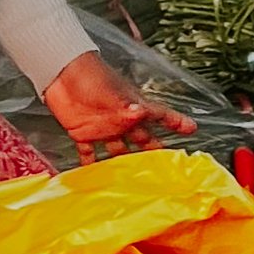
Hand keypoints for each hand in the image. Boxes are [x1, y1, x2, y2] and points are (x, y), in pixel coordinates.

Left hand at [43, 52, 196, 163]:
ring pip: (119, 150)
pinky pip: (90, 153)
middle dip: (154, 151)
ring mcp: (103, 128)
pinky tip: (93, 177)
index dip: (176, 122)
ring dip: (124, 163)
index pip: (159, 115)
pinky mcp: (83, 133)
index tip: (192, 128)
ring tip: (131, 180)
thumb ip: (127, 107)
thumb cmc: (91, 77)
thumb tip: (142, 113)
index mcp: (133, 107)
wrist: (61, 73)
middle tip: (165, 166)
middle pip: (143, 138)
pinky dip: (91, 165)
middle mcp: (122, 120)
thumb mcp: (112, 93)